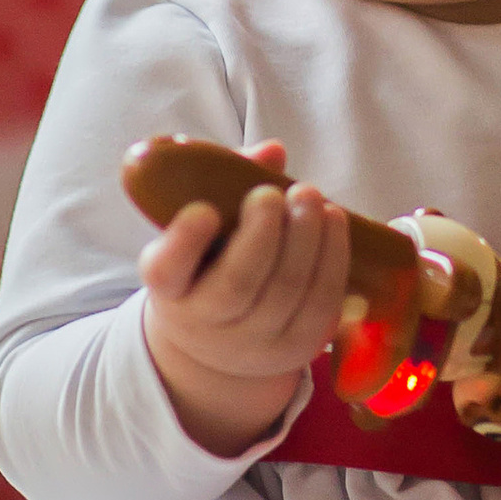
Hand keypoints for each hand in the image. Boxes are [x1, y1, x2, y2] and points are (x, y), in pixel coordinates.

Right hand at [140, 142, 351, 456]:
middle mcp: (206, 323)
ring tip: (310, 196)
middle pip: (237, 284)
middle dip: (262, 234)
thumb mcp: (202, 230)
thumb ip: (226, 184)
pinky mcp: (296, 348)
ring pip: (285, 292)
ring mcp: (253, 342)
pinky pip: (321, 304)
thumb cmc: (210, 264)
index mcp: (170, 289)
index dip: (183, 242)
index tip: (204, 210)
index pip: (166, 272)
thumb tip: (272, 151)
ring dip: (305, 239)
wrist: (222, 341)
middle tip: (274, 193)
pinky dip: (332, 259)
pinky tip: (334, 220)